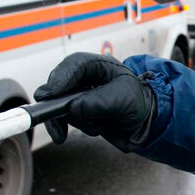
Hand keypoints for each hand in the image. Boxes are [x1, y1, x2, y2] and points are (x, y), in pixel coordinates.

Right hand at [33, 53, 155, 151]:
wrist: (147, 124)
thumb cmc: (139, 103)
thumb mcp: (124, 100)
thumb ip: (98, 103)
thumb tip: (73, 109)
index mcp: (99, 66)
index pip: (75, 65)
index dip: (60, 78)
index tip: (48, 94)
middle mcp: (86, 79)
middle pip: (60, 86)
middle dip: (57, 104)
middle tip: (50, 116)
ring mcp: (80, 97)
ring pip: (63, 107)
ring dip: (78, 119)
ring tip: (102, 123)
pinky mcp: (79, 113)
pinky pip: (69, 121)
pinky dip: (81, 127)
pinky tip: (98, 129)